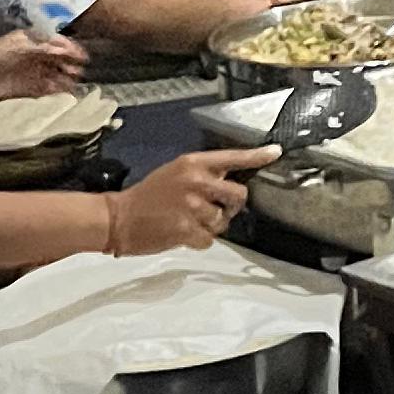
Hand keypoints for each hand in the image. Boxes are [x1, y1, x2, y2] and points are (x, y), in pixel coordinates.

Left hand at [0, 30, 87, 103]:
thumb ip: (43, 48)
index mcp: (31, 41)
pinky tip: (61, 93)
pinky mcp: (23, 87)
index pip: (56, 43)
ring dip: (63, 79)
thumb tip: (64, 49)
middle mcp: (32, 55)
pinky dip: (52, 91)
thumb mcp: (19, 47)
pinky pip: (43, 89)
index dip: (71, 49)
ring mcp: (28, 72)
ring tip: (74, 85)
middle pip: (57, 60)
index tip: (83, 57)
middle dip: (69, 65)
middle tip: (80, 73)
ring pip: (52, 75)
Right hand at [107, 148, 274, 254]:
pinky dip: (199, 241)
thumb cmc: (148, 196)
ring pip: (223, 220)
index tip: (275, 153)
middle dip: (232, 205)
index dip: (257, 156)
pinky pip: (209, 239)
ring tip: (189, 221)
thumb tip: (229, 180)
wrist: (118, 218)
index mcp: (192, 164)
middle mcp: (195, 182)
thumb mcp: (175, 173)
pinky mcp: (185, 230)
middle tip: (216, 209)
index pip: (232, 157)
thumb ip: (202, 174)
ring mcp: (191, 206)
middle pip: (238, 193)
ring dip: (211, 226)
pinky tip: (183, 234)